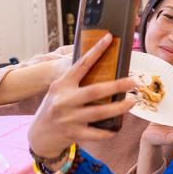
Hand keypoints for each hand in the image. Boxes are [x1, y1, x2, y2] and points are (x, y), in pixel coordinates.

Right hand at [28, 33, 136, 157]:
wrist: (39, 135)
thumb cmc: (54, 108)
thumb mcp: (59, 90)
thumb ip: (75, 81)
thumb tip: (102, 68)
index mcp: (62, 85)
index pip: (81, 64)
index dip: (96, 50)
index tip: (109, 38)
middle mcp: (65, 100)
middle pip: (95, 91)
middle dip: (117, 85)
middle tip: (134, 81)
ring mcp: (69, 118)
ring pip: (100, 112)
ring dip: (119, 107)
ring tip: (132, 101)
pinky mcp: (74, 134)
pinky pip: (97, 134)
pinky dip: (109, 131)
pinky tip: (117, 127)